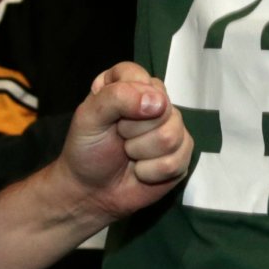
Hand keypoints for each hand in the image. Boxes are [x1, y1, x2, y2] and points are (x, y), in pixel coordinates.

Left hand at [52, 60, 192, 226]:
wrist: (91, 191)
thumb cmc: (87, 149)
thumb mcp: (89, 117)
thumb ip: (117, 98)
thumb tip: (158, 102)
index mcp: (129, 82)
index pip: (139, 76)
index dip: (126, 99)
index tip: (111, 116)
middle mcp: (155, 100)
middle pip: (162, 108)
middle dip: (132, 131)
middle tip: (119, 138)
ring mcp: (172, 127)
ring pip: (171, 136)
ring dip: (141, 153)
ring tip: (129, 154)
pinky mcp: (182, 154)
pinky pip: (176, 162)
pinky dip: (151, 172)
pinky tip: (141, 171)